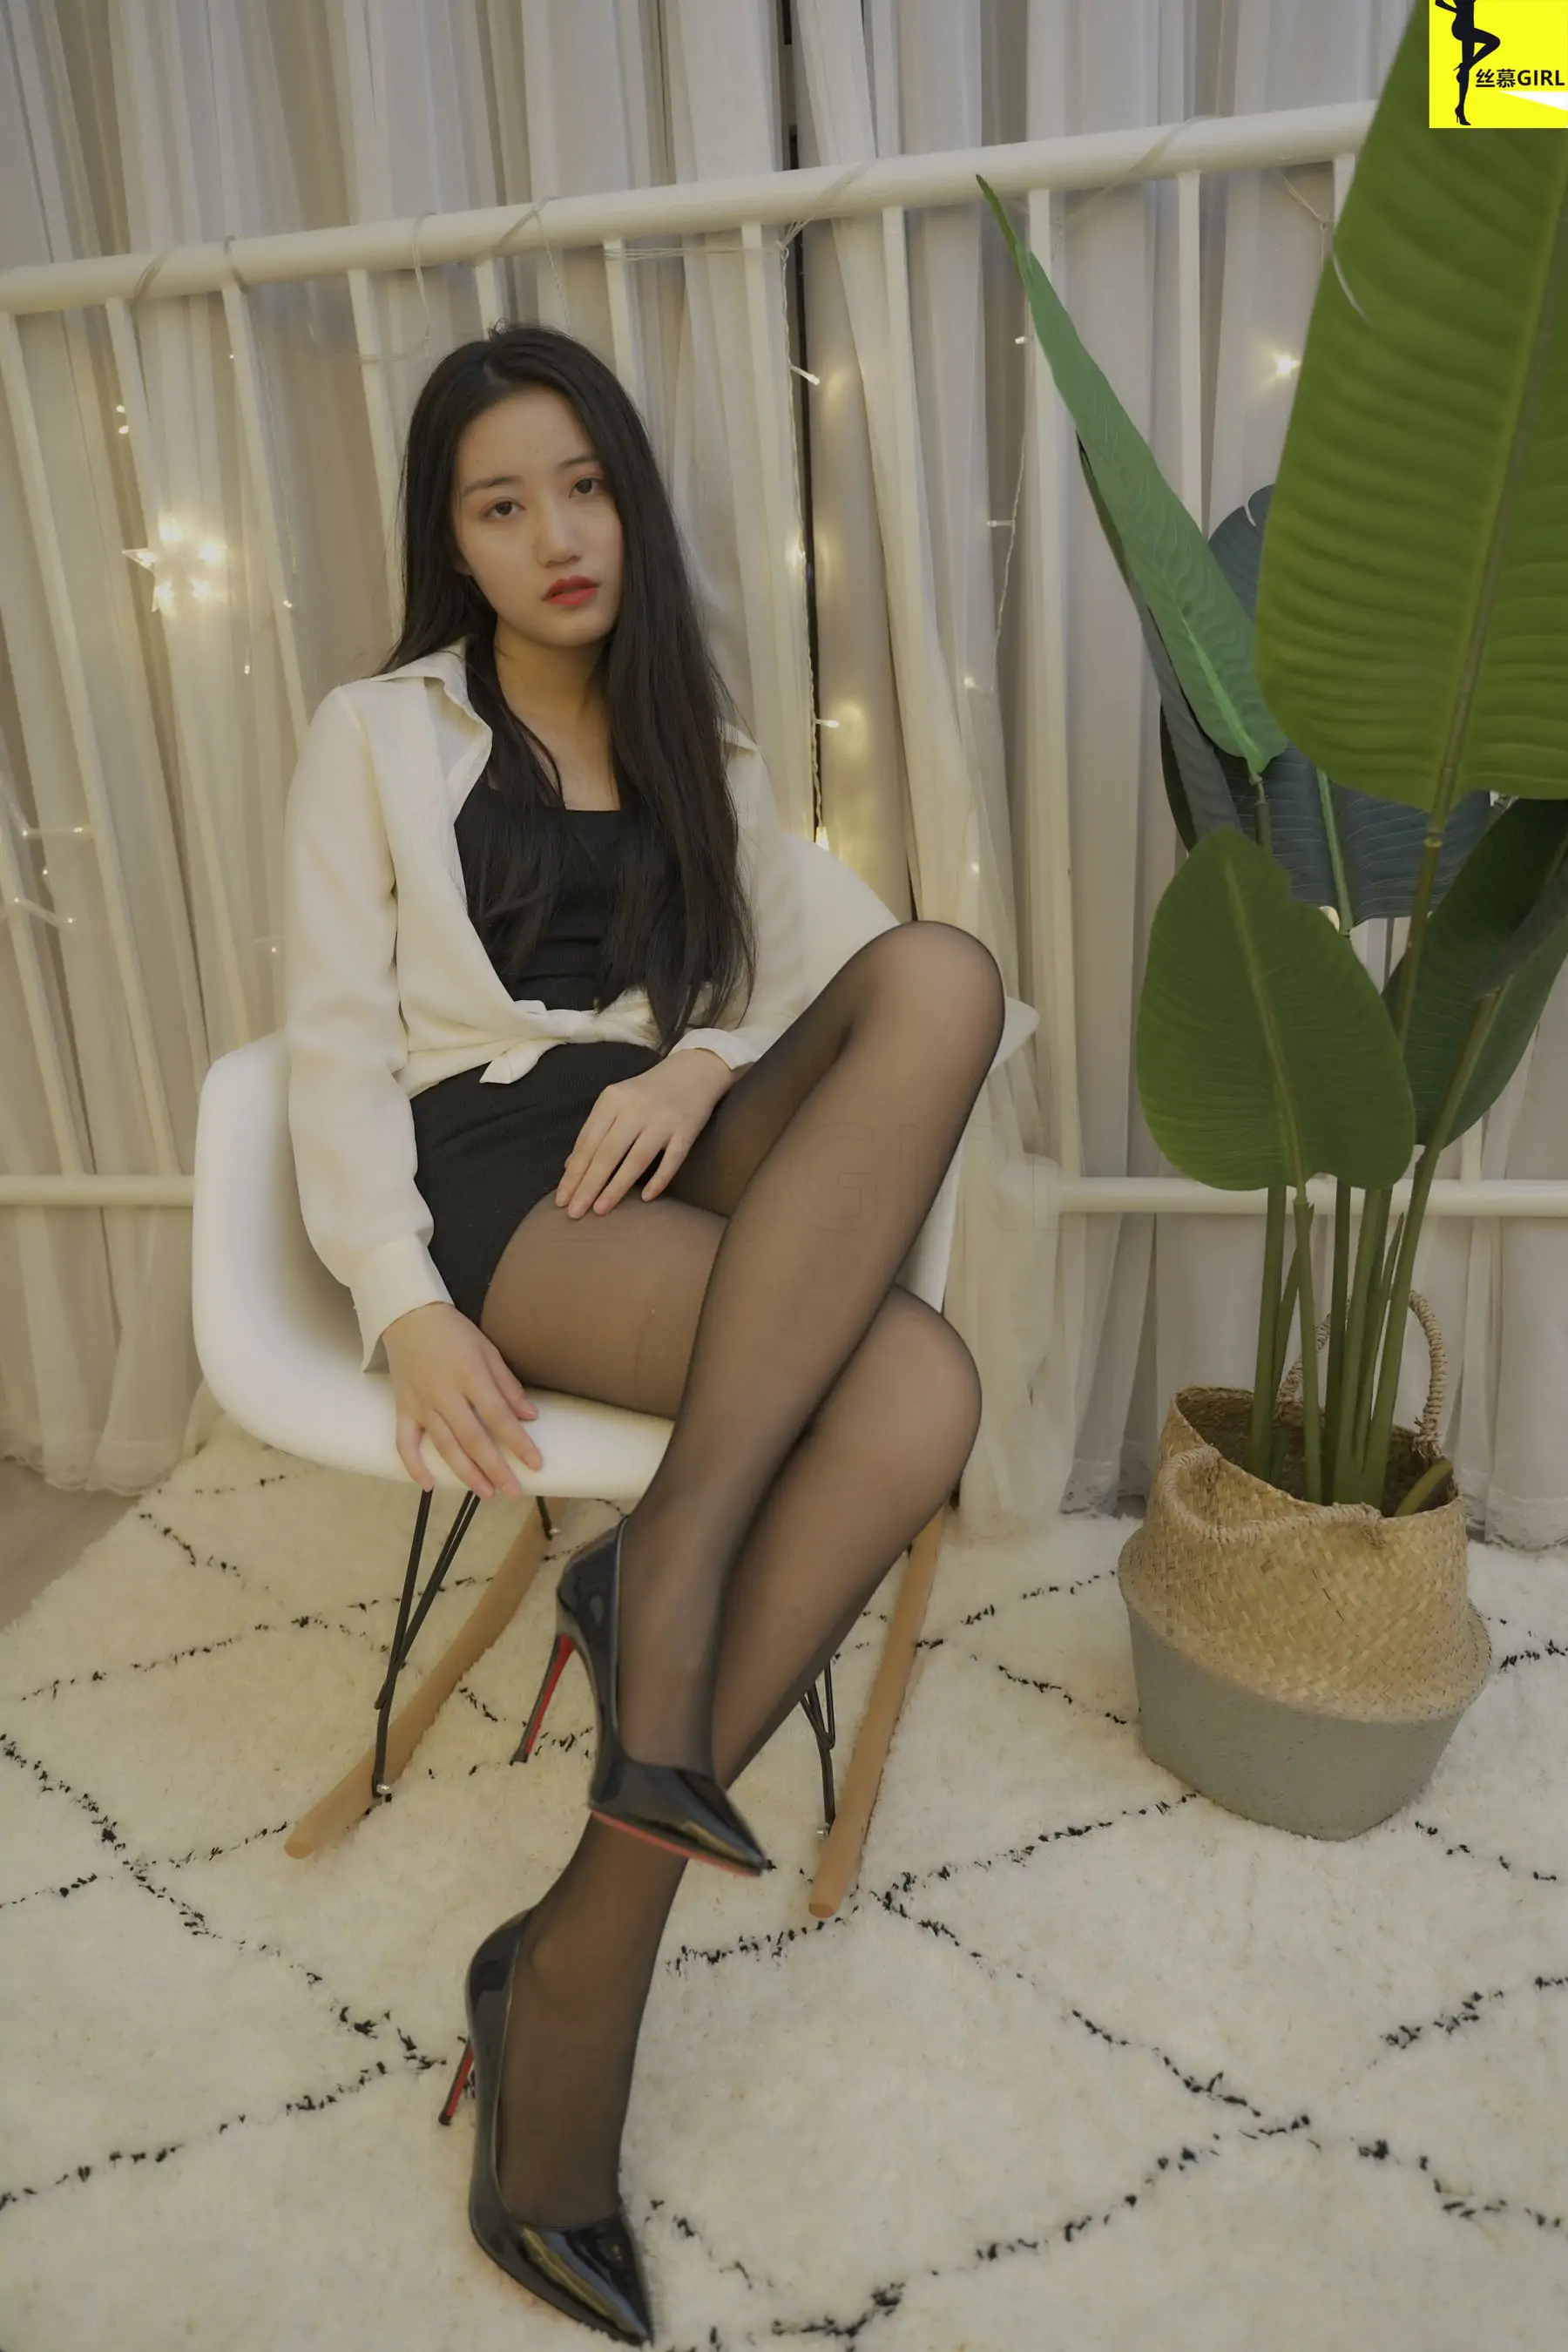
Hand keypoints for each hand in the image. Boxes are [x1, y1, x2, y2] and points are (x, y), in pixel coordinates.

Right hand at [382, 1300, 542, 1496]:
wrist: (407, 1316)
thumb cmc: (453, 1332)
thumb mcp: (488, 1350)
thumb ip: (508, 1385)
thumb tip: (530, 1417)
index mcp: (470, 1375)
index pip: (499, 1416)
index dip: (518, 1443)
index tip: (535, 1464)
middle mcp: (444, 1394)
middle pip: (473, 1439)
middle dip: (496, 1469)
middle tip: (514, 1492)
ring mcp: (421, 1404)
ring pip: (444, 1446)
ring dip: (466, 1473)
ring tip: (487, 1493)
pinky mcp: (402, 1408)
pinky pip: (405, 1443)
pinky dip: (414, 1467)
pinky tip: (429, 1486)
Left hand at [554, 1049, 732, 1217]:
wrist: (693, 1071)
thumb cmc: (647, 1093)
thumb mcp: (616, 1103)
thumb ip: (594, 1131)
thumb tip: (570, 1166)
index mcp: (612, 1100)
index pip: (588, 1143)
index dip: (574, 1173)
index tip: (561, 1199)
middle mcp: (636, 1109)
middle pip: (607, 1153)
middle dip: (588, 1185)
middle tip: (574, 1212)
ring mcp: (662, 1120)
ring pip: (636, 1159)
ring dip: (616, 1187)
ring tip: (599, 1210)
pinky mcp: (686, 1130)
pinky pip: (672, 1160)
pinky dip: (658, 1179)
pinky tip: (645, 1198)